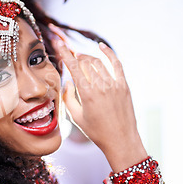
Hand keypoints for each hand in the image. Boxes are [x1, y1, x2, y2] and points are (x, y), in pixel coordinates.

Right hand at [53, 40, 147, 171]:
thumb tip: (68, 82)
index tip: (59, 43)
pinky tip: (101, 46)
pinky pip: (116, 63)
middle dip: (76, 57)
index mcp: (87, 94)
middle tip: (70, 57)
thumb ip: (68, 98)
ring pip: (98, 62)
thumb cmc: (97, 132)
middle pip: (85, 62)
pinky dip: (108, 53)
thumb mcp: (76, 117)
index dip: (65, 53)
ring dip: (88, 57)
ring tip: (81, 57)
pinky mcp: (124, 85)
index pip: (74, 67)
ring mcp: (114, 84)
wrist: (121, 140)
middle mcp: (101, 86)